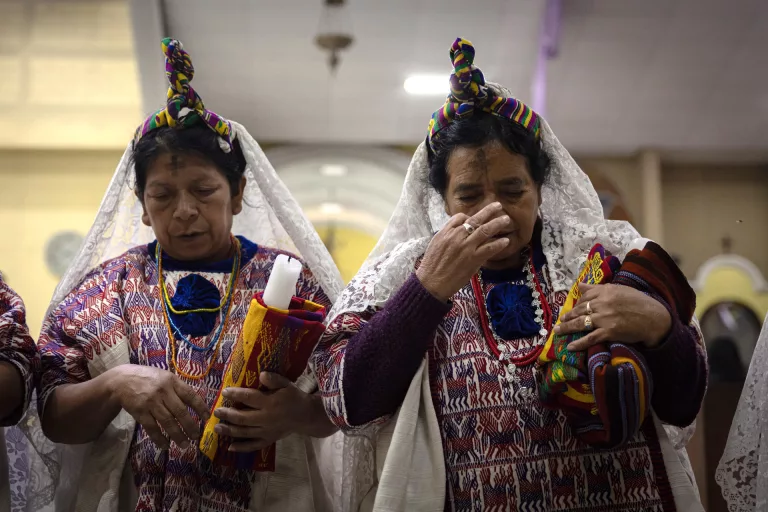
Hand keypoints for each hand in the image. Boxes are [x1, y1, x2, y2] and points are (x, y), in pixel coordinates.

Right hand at [108, 364, 209, 449]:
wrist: (121, 380)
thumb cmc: (148, 379)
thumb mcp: (165, 377)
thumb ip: (178, 389)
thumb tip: (196, 404)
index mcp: (172, 381)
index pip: (190, 395)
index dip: (200, 407)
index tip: (207, 418)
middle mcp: (163, 391)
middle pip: (180, 411)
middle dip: (190, 426)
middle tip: (196, 436)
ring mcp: (151, 402)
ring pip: (167, 422)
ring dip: (178, 435)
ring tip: (185, 445)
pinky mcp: (140, 412)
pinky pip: (152, 428)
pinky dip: (159, 438)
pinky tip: (166, 445)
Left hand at [212, 372, 310, 451]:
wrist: (306, 416)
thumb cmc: (294, 397)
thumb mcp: (287, 384)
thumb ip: (274, 379)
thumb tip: (261, 374)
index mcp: (270, 403)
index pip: (249, 398)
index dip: (235, 394)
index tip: (224, 392)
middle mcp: (266, 418)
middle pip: (242, 418)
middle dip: (227, 415)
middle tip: (215, 412)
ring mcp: (266, 431)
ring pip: (244, 432)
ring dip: (229, 431)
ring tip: (216, 428)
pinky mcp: (268, 440)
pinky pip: (253, 446)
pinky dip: (242, 448)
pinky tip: (230, 448)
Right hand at [416, 202, 511, 301]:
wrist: (432, 283)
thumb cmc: (431, 266)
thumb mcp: (435, 244)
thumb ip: (446, 235)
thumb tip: (457, 229)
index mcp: (446, 232)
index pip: (460, 217)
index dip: (469, 216)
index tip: (475, 218)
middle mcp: (457, 236)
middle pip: (475, 220)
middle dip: (488, 211)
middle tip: (498, 205)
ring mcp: (466, 247)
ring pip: (485, 231)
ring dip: (497, 223)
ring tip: (506, 219)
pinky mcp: (473, 259)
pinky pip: (489, 248)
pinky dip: (499, 243)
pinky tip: (506, 241)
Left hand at [555, 283, 671, 350]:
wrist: (654, 318)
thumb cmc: (638, 302)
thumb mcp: (619, 290)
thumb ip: (598, 288)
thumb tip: (580, 285)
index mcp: (605, 291)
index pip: (584, 297)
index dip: (576, 304)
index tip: (572, 309)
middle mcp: (602, 303)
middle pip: (579, 310)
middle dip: (568, 316)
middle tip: (560, 321)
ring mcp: (604, 318)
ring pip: (580, 323)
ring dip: (567, 328)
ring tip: (558, 331)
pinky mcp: (609, 332)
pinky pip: (590, 338)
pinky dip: (579, 343)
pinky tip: (570, 347)